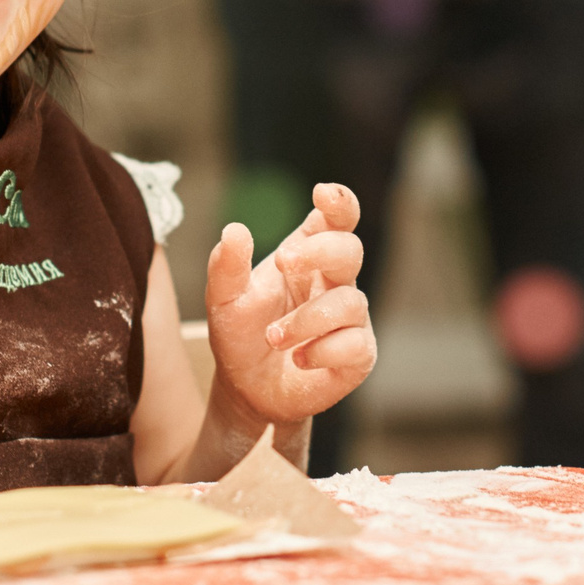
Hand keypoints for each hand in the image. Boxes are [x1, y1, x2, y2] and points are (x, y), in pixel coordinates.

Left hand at [204, 184, 375, 425]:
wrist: (246, 391)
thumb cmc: (241, 336)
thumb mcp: (224, 300)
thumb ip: (227, 266)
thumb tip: (235, 230)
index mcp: (307, 257)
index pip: (336, 220)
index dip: (338, 202)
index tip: (322, 194)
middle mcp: (334, 282)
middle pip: (350, 249)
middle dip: (320, 251)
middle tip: (282, 261)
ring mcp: (351, 319)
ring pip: (350, 302)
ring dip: (306, 319)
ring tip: (274, 337)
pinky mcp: (359, 355)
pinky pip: (355, 344)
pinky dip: (321, 351)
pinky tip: (299, 359)